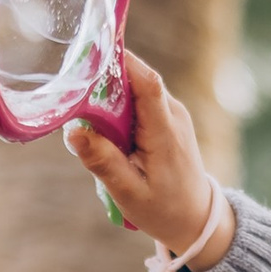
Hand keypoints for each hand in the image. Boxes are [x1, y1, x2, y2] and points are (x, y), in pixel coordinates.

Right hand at [63, 55, 229, 261]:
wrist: (196, 218)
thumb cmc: (164, 209)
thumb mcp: (129, 193)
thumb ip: (103, 162)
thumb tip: (74, 132)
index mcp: (165, 131)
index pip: (147, 82)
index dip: (121, 61)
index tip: (92, 53)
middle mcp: (172, 114)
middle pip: (137, 79)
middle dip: (105, 80)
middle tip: (74, 91)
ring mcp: (172, 114)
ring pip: (136, 89)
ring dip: (110, 97)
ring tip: (86, 114)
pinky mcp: (166, 118)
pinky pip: (139, 101)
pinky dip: (119, 108)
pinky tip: (104, 126)